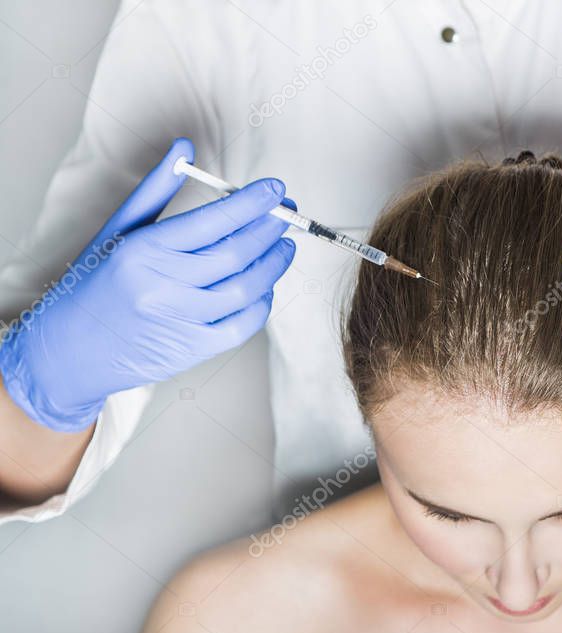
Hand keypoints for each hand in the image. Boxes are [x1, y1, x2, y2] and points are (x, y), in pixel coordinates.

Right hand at [0, 138, 296, 430]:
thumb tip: (185, 146)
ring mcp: (180, 321)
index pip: (213, 221)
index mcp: (143, 251)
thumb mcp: (117, 231)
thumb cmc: (93, 285)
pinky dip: (262, 303)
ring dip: (274, 264)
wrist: (67, 351)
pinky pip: (243, 325)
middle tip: (287, 214)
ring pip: (247, 289)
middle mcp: (162, 286)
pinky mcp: (192, 350)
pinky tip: (265, 285)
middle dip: (270, 229)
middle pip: (237, 253)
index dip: (253, 203)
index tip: (276, 190)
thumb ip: (155, 189)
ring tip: (284, 246)